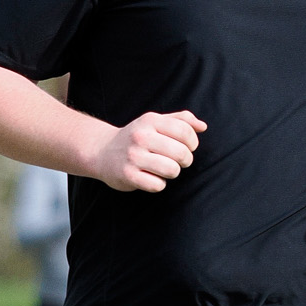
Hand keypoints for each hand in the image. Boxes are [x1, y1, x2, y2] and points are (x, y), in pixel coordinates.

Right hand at [91, 110, 205, 192]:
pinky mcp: (128, 175)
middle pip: (181, 153)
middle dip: (185, 160)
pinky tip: (151, 177)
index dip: (193, 142)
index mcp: (150, 120)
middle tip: (177, 161)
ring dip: (173, 173)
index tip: (188, 147)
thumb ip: (181, 120)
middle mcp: (141, 137)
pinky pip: (158, 185)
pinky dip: (159, 184)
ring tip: (164, 169)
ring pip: (172, 170)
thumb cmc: (136, 138)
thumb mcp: (155, 122)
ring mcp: (133, 156)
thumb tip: (203, 126)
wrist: (102, 152)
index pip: (185, 131)